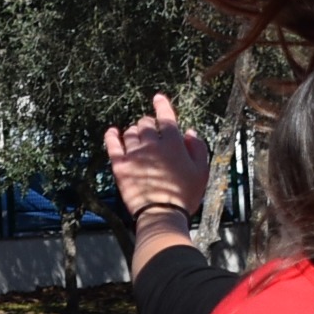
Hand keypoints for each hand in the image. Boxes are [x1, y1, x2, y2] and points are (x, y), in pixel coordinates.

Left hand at [103, 92, 209, 218]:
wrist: (162, 215)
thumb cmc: (185, 196)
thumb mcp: (202, 172)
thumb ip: (198, 148)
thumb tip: (190, 132)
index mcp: (173, 143)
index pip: (166, 117)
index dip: (162, 105)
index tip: (158, 98)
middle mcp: (152, 144)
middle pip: (146, 124)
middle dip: (148, 123)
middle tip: (149, 128)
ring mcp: (135, 154)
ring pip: (131, 133)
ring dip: (134, 131)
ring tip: (136, 136)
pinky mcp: (121, 166)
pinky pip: (113, 144)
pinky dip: (112, 136)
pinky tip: (112, 132)